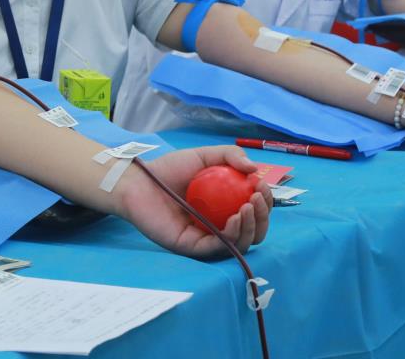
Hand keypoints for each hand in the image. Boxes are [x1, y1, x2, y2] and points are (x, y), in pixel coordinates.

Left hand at [114, 146, 271, 258]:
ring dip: (252, 227)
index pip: (254, 212)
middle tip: (257, 197)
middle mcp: (219, 226)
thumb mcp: (203, 156)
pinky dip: (232, 236)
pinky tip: (235, 217)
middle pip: (253, 232)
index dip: (265, 202)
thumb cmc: (168, 169)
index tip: (262, 186)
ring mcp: (207, 239)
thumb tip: (255, 169)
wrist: (139, 180)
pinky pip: (218, 248)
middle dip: (263, 218)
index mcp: (225, 208)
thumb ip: (229, 156)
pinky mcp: (192, 248)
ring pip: (240, 244)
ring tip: (247, 206)